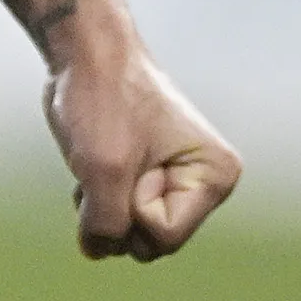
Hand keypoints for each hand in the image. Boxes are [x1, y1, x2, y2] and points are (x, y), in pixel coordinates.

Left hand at [44, 38, 241, 260]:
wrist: (86, 50)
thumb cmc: (103, 97)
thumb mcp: (103, 169)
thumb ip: (105, 225)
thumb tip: (95, 250)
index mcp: (214, 177)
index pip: (164, 235)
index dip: (131, 205)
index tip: (130, 156)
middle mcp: (202, 184)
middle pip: (150, 242)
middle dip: (116, 210)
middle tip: (109, 158)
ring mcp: (173, 183)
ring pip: (130, 233)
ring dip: (101, 204)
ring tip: (98, 157)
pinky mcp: (145, 179)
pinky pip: (118, 216)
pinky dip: (96, 198)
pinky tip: (92, 162)